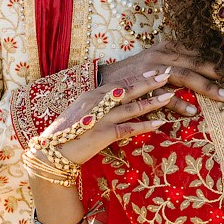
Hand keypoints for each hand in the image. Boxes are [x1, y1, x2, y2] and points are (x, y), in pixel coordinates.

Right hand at [38, 71, 176, 168]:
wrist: (53, 151)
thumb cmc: (67, 133)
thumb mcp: (82, 112)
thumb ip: (97, 105)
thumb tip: (113, 102)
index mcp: (93, 94)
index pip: (120, 82)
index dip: (138, 77)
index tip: (154, 71)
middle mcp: (98, 102)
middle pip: (129, 89)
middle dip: (150, 82)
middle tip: (167, 75)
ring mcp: (101, 117)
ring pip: (133, 106)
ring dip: (153, 101)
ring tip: (170, 97)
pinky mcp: (104, 134)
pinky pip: (129, 128)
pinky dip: (146, 125)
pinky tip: (160, 123)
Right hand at [99, 43, 223, 103]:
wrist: (103, 81)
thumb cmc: (135, 74)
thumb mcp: (157, 61)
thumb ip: (179, 62)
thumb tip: (205, 69)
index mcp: (168, 48)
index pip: (197, 52)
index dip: (219, 60)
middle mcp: (161, 55)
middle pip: (195, 62)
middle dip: (218, 71)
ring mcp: (151, 70)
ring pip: (184, 75)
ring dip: (205, 87)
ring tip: (222, 96)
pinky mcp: (141, 86)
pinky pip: (163, 95)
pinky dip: (178, 104)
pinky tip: (193, 112)